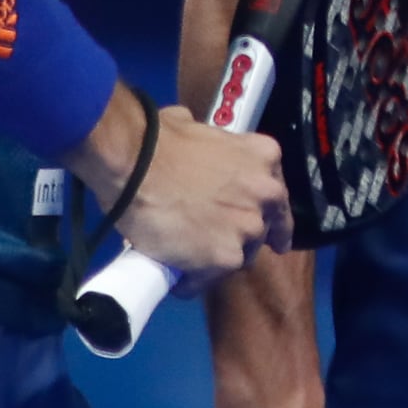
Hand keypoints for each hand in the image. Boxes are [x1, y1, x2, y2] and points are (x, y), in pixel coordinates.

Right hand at [69, 93, 291, 272]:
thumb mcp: (196, 128)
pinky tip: (175, 274)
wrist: (131, 165)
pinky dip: (193, 279)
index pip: (275, 195)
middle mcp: (266, 194)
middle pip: (262, 227)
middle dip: (243, 235)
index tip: (267, 227)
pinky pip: (210, 277)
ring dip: (217, 258)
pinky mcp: (227, 257)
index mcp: (264, 157)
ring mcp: (249, 228)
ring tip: (187, 257)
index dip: (267, 211)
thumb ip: (211, 148)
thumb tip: (200, 150)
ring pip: (239, 256)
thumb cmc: (155, 140)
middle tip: (218, 241)